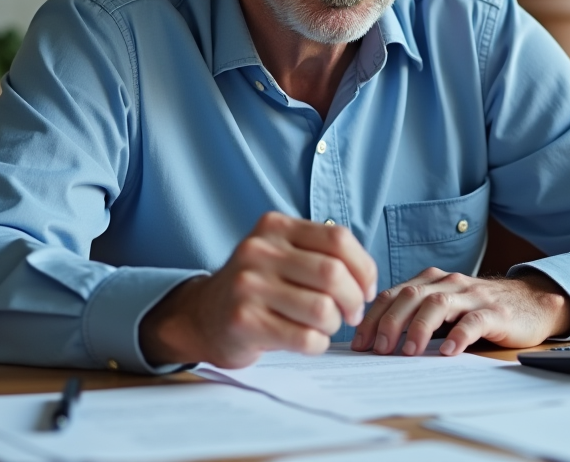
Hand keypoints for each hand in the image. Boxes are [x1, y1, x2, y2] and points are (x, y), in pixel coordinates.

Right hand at [139, 212, 377, 368]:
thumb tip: (366, 279)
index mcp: (275, 226)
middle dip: (354, 300)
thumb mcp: (282, 254)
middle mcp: (258, 250)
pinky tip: (308, 340)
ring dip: (334, 324)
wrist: (203, 316)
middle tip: (352, 313)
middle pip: (333, 274)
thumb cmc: (258, 287)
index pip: (338, 239)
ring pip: (322, 309)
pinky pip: (304, 338)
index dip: (364, 268)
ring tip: (326, 326)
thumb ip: (321, 253)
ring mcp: (247, 285)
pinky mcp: (244, 321)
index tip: (366, 289)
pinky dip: (317, 344)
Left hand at [350, 268, 569, 356]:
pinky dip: (459, 335)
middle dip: (390, 322)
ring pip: (439, 304)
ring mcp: (472, 295)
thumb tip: (378, 342)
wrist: (531, 303)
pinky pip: (474, 320)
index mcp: (432, 281)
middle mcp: (449, 283)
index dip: (374, 317)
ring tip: (409, 352)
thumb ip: (417, 315)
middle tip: (378, 349)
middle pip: (411, 296)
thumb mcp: (445, 308)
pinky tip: (449, 351)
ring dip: (419, 328)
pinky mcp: (495, 312)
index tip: (359, 343)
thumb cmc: (479, 310)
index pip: (394, 294)